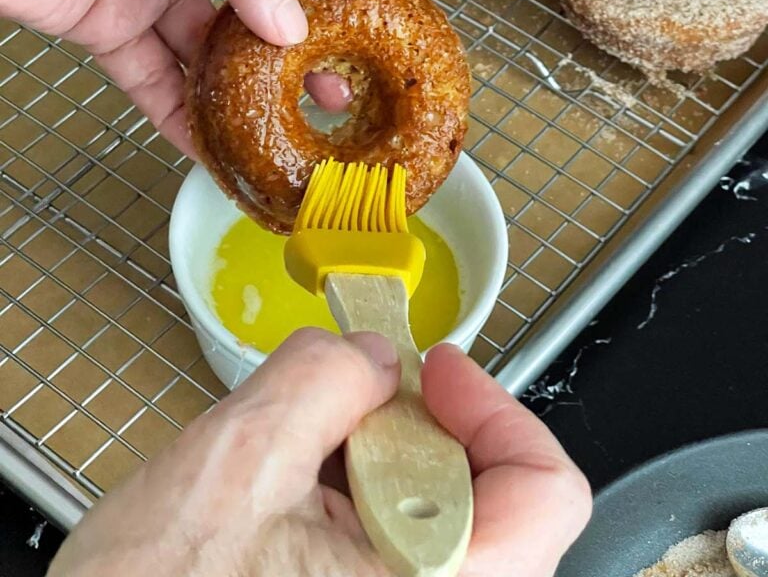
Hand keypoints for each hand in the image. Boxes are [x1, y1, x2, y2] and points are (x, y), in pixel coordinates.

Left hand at [0, 0, 358, 155]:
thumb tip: (292, 24)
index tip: (372, 16)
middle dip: (300, 42)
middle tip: (334, 89)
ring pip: (212, 46)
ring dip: (246, 88)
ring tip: (285, 127)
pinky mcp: (108, 27)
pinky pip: (157, 79)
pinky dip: (183, 116)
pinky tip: (214, 147)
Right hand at [49, 329, 590, 576]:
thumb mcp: (239, 462)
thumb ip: (323, 378)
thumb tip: (369, 353)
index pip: (546, 490)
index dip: (493, 408)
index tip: (433, 370)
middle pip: (486, 497)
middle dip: (411, 429)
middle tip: (350, 403)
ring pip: (434, 526)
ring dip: (375, 468)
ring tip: (298, 460)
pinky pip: (394, 557)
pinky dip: (352, 511)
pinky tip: (288, 503)